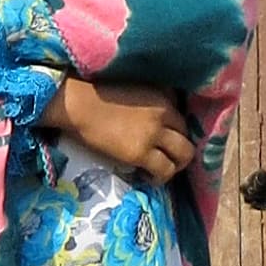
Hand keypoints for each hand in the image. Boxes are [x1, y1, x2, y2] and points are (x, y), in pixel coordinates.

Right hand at [43, 80, 196, 186]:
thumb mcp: (133, 88)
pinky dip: (159, 177)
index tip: (164, 140)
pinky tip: (146, 176)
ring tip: (160, 170)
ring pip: (184, 155)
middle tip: (166, 159)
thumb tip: (153, 121)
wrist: (77, 103)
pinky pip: (164, 170)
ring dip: (176, 165)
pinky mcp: (140, 152)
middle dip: (180, 150)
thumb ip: (149, 101)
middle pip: (187, 136)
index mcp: (162, 95)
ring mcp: (154, 133)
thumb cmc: (95, 94)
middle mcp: (164, 113)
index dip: (175, 132)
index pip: (182, 117)